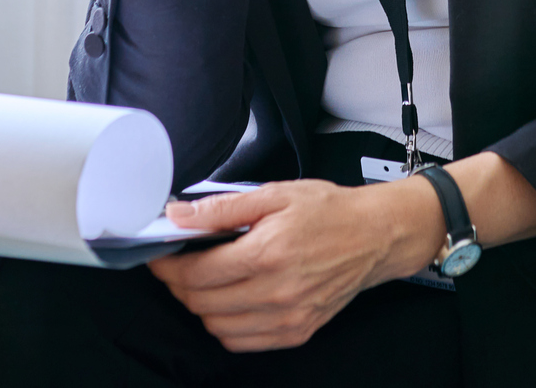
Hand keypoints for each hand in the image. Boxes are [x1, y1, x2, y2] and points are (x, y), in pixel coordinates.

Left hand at [148, 178, 443, 352]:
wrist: (376, 236)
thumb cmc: (330, 211)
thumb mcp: (275, 194)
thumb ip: (222, 208)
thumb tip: (179, 215)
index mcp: (267, 254)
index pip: (197, 274)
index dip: (168, 268)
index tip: (159, 257)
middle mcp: (277, 292)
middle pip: (202, 303)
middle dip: (179, 286)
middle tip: (177, 266)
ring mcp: (288, 317)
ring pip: (218, 327)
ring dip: (201, 306)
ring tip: (205, 281)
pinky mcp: (298, 331)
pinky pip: (243, 342)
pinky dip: (226, 326)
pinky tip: (230, 302)